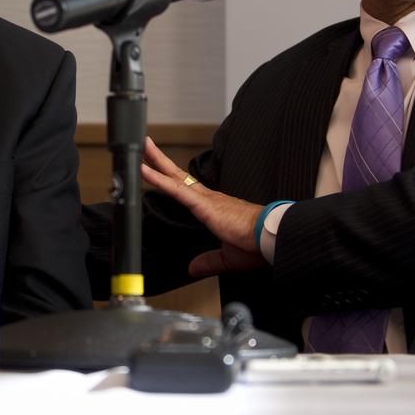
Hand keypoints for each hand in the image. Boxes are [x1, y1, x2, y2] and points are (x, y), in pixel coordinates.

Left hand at [140, 137, 266, 276]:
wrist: (271, 238)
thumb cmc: (257, 244)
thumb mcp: (228, 257)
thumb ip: (209, 261)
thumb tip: (194, 268)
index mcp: (214, 209)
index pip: (187, 190)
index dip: (173, 179)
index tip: (160, 169)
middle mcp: (209, 199)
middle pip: (179, 176)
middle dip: (162, 161)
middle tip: (147, 145)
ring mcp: (206, 199)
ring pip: (176, 178)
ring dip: (157, 163)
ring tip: (142, 150)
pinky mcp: (205, 205)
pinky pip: (177, 190)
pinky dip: (159, 180)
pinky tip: (146, 171)